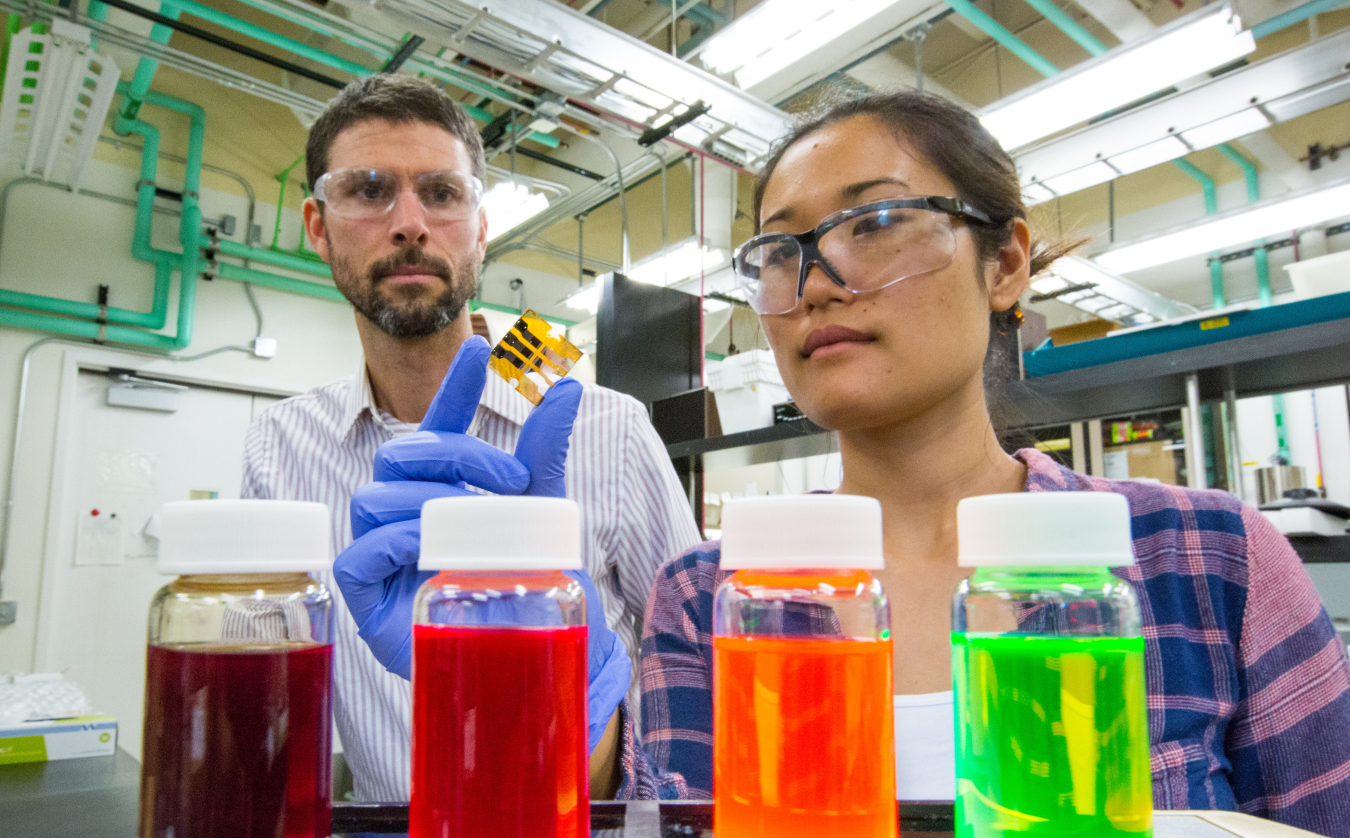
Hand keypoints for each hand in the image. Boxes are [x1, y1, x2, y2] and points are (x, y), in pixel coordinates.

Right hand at [332, 337, 629, 749]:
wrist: (523, 649)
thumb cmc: (517, 579)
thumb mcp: (538, 511)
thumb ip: (544, 451)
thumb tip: (565, 388)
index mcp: (443, 482)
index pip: (441, 424)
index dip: (455, 388)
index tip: (479, 351)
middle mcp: (406, 506)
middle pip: (405, 453)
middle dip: (458, 456)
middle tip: (513, 483)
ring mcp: (379, 544)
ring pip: (379, 497)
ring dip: (432, 503)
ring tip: (478, 527)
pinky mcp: (362, 586)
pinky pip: (361, 550)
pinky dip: (397, 542)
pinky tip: (431, 550)